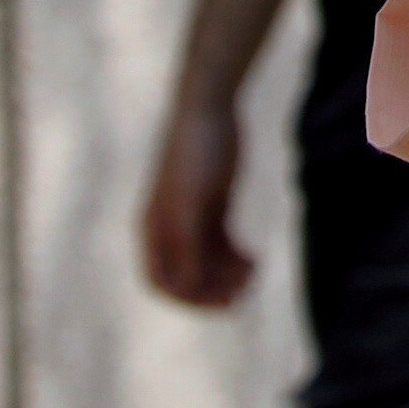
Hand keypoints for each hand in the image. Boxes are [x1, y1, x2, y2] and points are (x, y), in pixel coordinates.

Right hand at [136, 91, 252, 307]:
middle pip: (188, 276)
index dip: (187, 299)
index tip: (219, 300)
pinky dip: (236, 257)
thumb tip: (189, 287)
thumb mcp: (192, 203)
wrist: (210, 107)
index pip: (161, 282)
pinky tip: (254, 257)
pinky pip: (222, 245)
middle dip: (215, 288)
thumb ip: (188, 245)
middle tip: (245, 287)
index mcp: (154, 229)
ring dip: (229, 274)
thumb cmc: (195, 153)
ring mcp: (192, 217)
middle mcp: (169, 228)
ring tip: (255, 268)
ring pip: (208, 263)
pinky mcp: (213, 206)